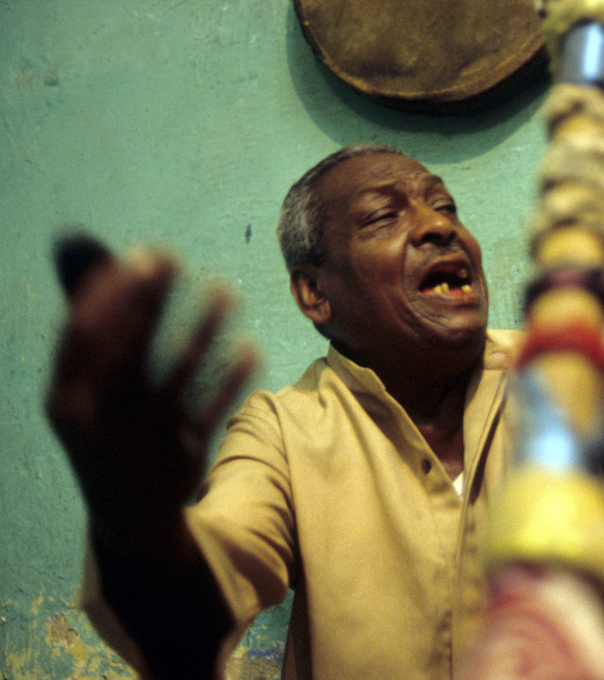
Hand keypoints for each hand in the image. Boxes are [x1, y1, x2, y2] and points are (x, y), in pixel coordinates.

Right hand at [46, 245, 258, 552]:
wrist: (127, 519)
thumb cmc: (104, 434)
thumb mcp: (82, 396)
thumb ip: (91, 337)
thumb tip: (94, 259)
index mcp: (65, 400)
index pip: (84, 334)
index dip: (113, 291)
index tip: (140, 255)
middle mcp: (102, 418)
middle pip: (130, 344)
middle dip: (151, 297)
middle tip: (172, 256)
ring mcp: (145, 437)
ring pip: (182, 369)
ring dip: (206, 325)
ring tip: (226, 290)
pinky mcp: (184, 453)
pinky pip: (215, 405)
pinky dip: (234, 374)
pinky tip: (250, 344)